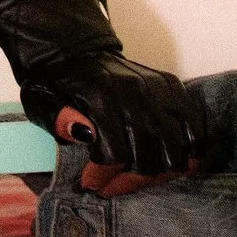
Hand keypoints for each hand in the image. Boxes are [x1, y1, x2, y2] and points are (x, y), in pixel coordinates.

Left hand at [20, 51, 205, 177]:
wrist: (76, 49)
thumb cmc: (57, 82)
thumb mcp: (40, 99)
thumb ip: (56, 119)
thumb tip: (83, 133)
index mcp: (99, 95)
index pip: (113, 155)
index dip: (103, 179)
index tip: (91, 186)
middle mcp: (134, 91)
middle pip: (149, 158)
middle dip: (130, 183)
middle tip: (114, 188)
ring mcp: (158, 88)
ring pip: (177, 150)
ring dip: (160, 175)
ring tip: (140, 178)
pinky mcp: (173, 86)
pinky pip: (196, 129)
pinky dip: (190, 153)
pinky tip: (169, 164)